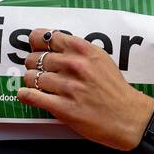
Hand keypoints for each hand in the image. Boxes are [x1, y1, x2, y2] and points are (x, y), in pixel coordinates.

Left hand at [16, 28, 153, 150]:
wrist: (128, 117)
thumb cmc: (114, 89)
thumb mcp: (100, 59)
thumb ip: (78, 50)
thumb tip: (51, 44)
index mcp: (84, 50)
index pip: (46, 37)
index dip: (36, 42)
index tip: (36, 48)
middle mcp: (74, 65)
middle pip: (35, 57)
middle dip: (34, 64)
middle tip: (39, 71)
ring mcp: (68, 87)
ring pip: (31, 76)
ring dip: (31, 81)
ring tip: (39, 85)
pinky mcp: (63, 107)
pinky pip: (31, 96)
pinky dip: (25, 95)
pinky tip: (27, 95)